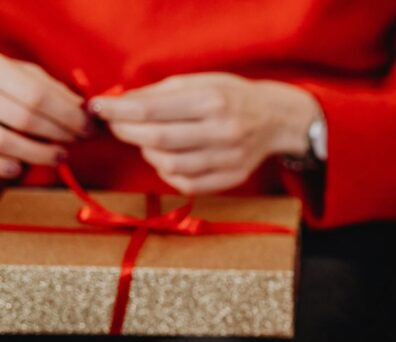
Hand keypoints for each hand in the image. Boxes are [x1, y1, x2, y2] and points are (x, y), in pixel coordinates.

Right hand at [0, 54, 90, 176]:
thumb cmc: (1, 91)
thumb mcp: (20, 77)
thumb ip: (50, 89)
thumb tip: (85, 106)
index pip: (37, 93)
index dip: (70, 114)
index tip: (92, 128)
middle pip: (25, 116)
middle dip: (60, 133)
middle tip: (79, 141)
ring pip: (5, 140)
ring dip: (39, 153)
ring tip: (59, 156)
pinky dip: (7, 167)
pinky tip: (21, 168)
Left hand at [90, 73, 321, 194]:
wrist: (276, 119)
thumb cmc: (233, 96)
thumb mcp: (200, 81)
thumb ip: (161, 92)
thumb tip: (120, 102)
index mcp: (214, 100)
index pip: (153, 109)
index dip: (119, 110)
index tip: (98, 108)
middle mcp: (223, 131)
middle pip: (158, 139)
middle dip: (127, 132)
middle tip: (114, 125)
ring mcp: (230, 159)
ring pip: (170, 165)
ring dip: (147, 153)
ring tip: (146, 140)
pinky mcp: (232, 178)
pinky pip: (188, 184)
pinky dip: (168, 173)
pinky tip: (166, 159)